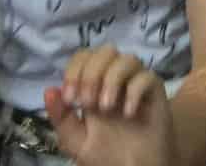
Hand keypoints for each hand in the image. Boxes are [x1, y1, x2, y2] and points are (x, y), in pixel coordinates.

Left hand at [43, 48, 173, 165]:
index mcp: (94, 86)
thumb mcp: (75, 140)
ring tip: (106, 107)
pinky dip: (134, 92)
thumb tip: (50, 90)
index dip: (74, 70)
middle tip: (87, 103)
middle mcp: (116, 79)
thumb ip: (61, 117)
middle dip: (91, 73)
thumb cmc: (105, 154)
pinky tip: (128, 114)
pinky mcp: (156, 91)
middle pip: (106, 50)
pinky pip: (147, 77)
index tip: (71, 99)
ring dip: (111, 80)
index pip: (84, 57)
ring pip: (128, 59)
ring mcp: (136, 83)